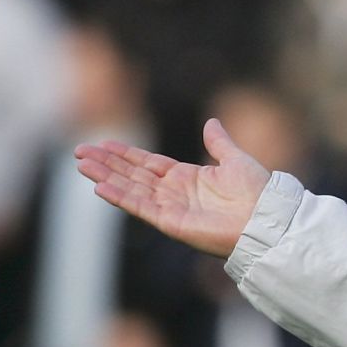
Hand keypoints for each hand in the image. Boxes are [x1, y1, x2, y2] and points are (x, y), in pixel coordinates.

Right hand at [74, 118, 269, 257]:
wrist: (267, 219)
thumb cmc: (257, 194)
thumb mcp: (236, 160)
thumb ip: (218, 143)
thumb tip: (211, 122)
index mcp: (188, 178)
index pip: (149, 164)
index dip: (125, 154)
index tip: (102, 144)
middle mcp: (176, 193)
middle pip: (134, 175)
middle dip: (107, 163)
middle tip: (80, 152)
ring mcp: (172, 208)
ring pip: (131, 189)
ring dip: (106, 177)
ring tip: (82, 165)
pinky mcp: (172, 223)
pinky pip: (141, 207)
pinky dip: (121, 197)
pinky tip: (100, 187)